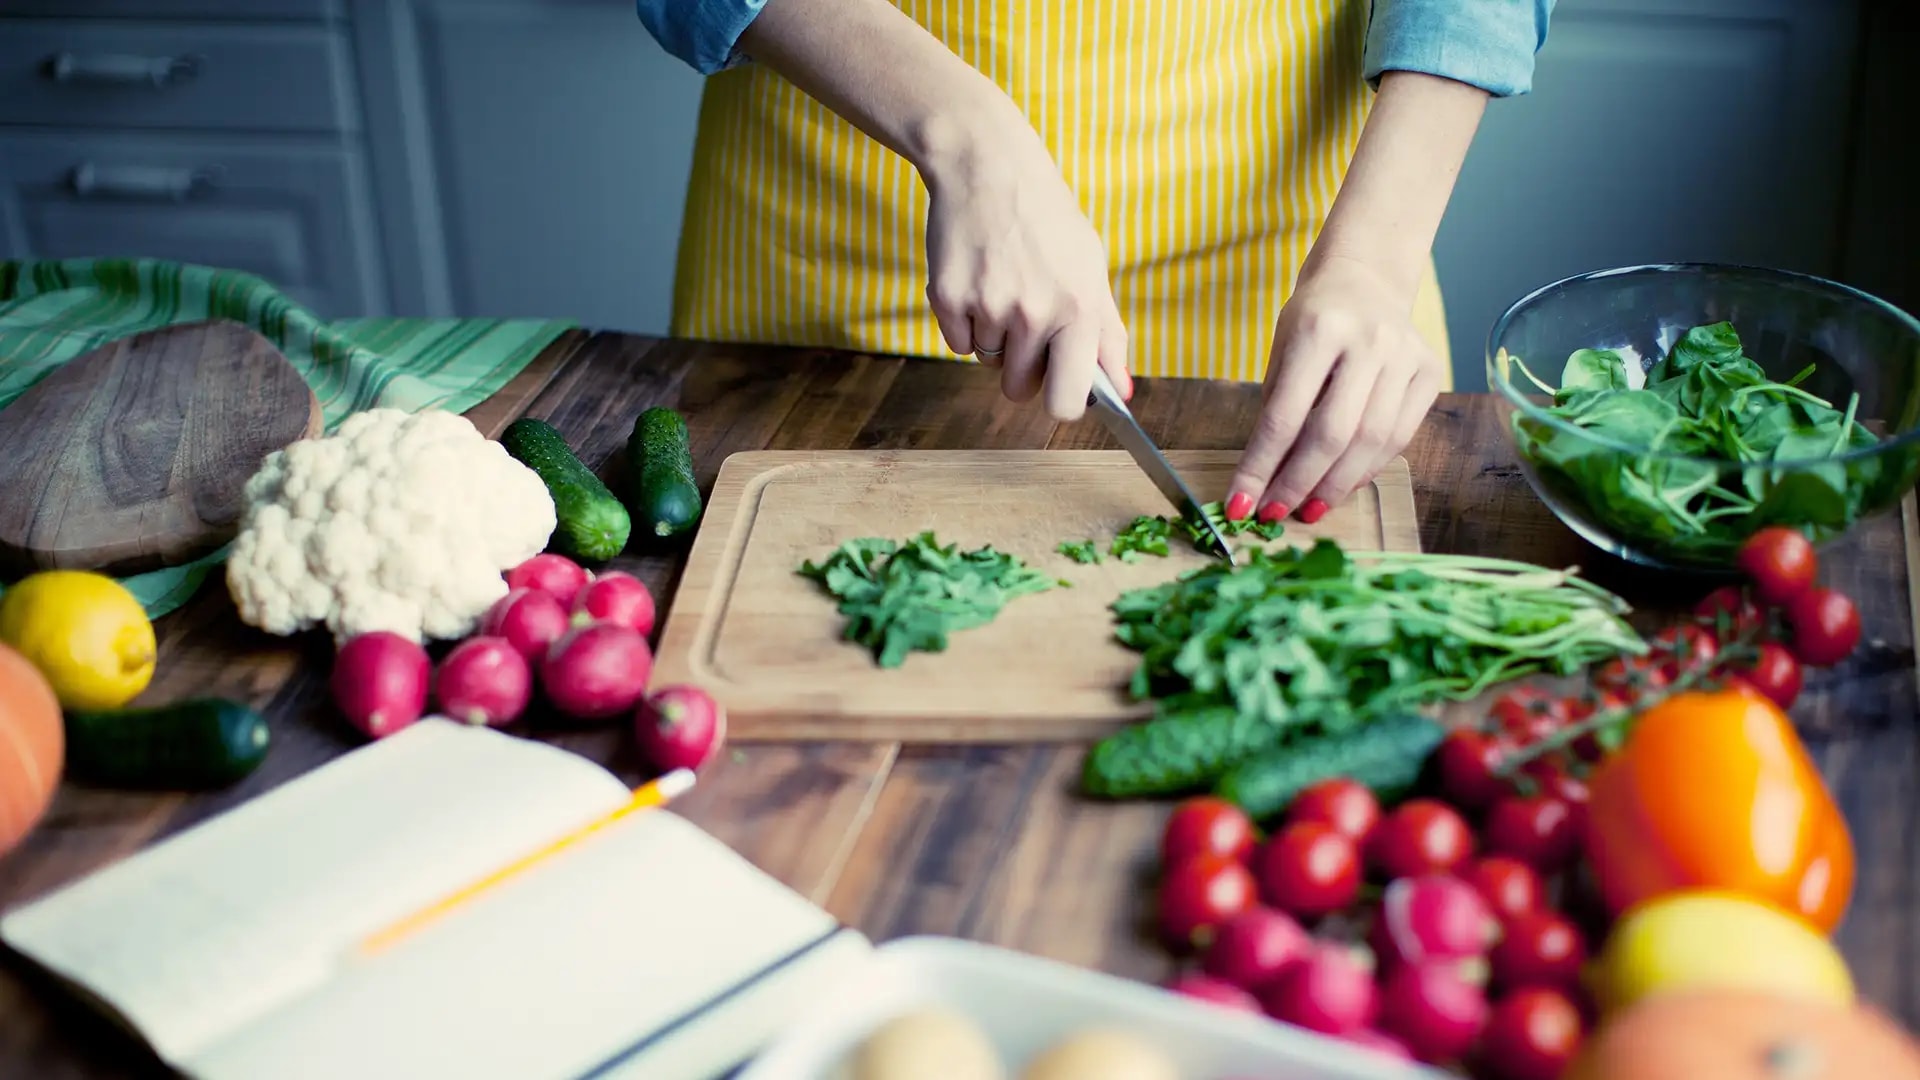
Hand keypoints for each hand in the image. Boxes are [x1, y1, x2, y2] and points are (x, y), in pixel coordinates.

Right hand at [920, 140, 1131, 419]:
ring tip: (1003, 285)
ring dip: (994, 337)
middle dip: (1022, 369)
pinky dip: (964, 322)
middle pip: (1018, 389)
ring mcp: (987, 307)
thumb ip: (1108, 335)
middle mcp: (1033, 313)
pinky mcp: (947, 299)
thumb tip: (1121, 392)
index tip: (1057, 388)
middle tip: (1026, 323)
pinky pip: (957, 343)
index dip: (1060, 403)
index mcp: (1079, 309)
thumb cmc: (1047, 219)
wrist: (987, 167)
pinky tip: (977, 280)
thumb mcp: (1091, 268)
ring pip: (987, 362)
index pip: (1066, 402)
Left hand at [1226, 253, 1444, 523]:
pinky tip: (1343, 484)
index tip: (1240, 504)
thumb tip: (1264, 481)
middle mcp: (1369, 342)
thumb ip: (1277, 409)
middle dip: (1299, 483)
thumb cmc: (1313, 318)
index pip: (1284, 416)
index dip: (1260, 468)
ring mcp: (1405, 356)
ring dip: (1336, 485)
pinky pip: (1400, 436)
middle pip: (1333, 434)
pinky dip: (1368, 468)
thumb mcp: (1281, 350)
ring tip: (1309, 509)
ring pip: (1372, 441)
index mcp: (1319, 331)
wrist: (1366, 275)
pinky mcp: (1429, 372)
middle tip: (1276, 514)